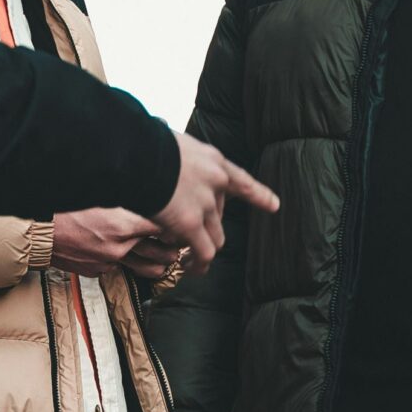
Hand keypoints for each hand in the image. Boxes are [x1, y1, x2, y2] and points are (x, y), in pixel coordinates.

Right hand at [51, 207, 180, 279]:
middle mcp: (122, 245)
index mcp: (126, 223)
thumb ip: (130, 198)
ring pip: (150, 270)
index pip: (168, 229)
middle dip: (173, 249)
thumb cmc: (67, 204)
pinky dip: (124, 261)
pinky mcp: (99, 269)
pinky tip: (119, 249)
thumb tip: (151, 194)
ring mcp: (111, 260)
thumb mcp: (104, 193)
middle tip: (175, 241)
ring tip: (159, 254)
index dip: (178, 226)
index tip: (179, 221)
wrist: (38, 226)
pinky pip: (120, 268)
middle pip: (165, 254)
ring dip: (158, 263)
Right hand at [155, 132, 278, 275]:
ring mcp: (205, 204)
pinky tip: (190, 268)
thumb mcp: (173, 143)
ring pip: (215, 236)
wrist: (137, 151)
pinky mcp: (190, 224)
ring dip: (204, 251)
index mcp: (213, 161)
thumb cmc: (144, 143)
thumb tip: (165, 165)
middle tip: (189, 236)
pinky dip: (199, 263)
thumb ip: (178, 159)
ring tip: (191, 262)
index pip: (241, 181)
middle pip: (220, 213)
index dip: (259, 195)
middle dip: (206, 226)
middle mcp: (216, 183)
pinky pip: (204, 251)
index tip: (274, 205)